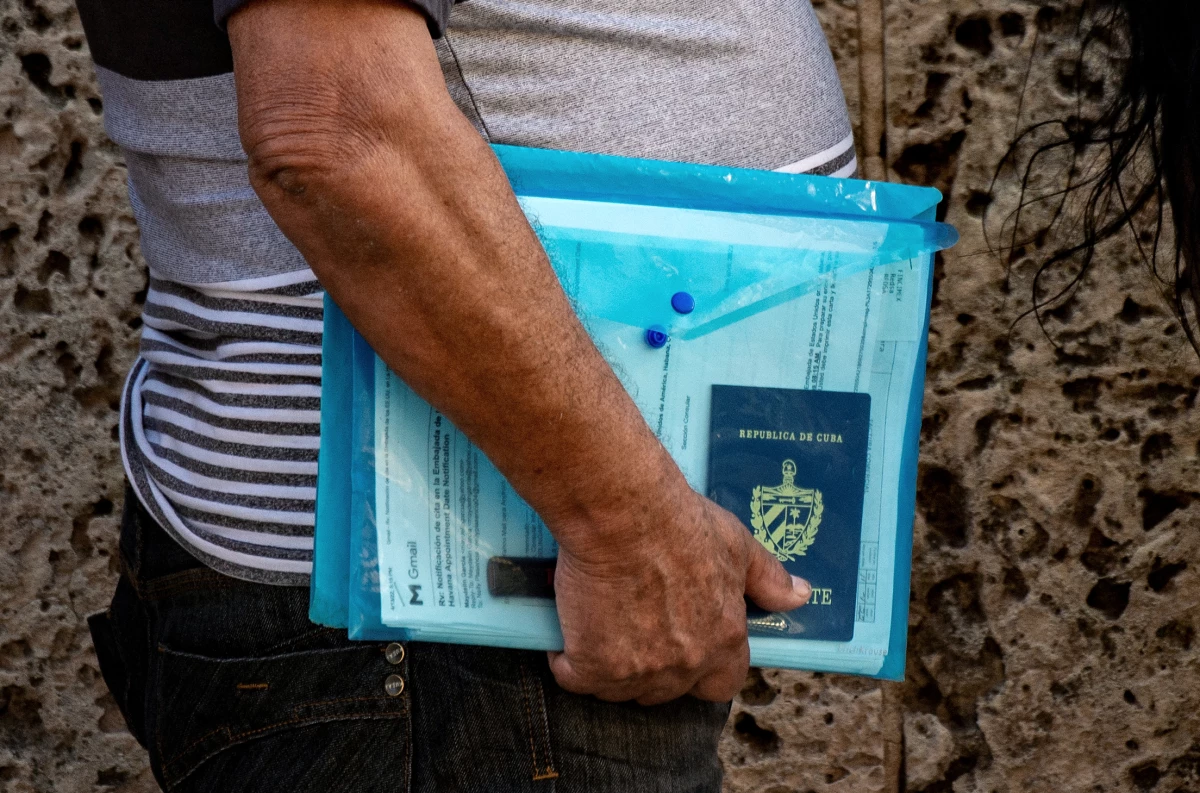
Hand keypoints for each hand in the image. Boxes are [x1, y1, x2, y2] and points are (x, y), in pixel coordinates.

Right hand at [547, 481, 810, 704]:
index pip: (721, 685)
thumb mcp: (737, 544)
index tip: (680, 649)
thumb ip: (768, 577)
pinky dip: (566, 659)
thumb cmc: (679, 521)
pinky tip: (564, 633)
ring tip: (595, 625)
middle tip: (628, 627)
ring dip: (606, 665)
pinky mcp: (593, 666)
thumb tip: (801, 596)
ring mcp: (638, 671)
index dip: (700, 671)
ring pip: (618, 689)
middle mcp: (685, 665)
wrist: (622, 511)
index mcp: (724, 640)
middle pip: (665, 691)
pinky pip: (574, 677)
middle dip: (648, 666)